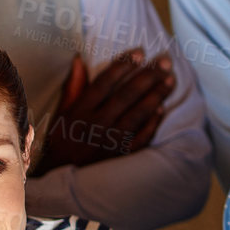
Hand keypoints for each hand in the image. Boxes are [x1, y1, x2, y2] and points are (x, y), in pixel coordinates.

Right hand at [35, 49, 172, 172]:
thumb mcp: (62, 113)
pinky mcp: (120, 157)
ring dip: (155, 96)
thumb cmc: (62, 141)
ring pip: (137, 115)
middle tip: (166, 62)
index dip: (123, 66)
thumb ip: (73, 87)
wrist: (59, 177)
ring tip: (170, 80)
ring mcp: (109, 142)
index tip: (139, 52)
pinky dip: (152, 123)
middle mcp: (94, 125)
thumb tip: (78, 59)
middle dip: (147, 76)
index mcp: (79, 111)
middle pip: (125, 96)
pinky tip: (162, 108)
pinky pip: (140, 138)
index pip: (104, 83)